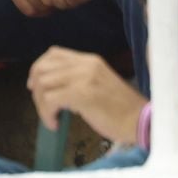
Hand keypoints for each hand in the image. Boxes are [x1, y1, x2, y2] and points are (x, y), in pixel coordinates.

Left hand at [26, 46, 144, 143]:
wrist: (142, 122)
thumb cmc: (122, 109)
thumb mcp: (98, 83)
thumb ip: (78, 78)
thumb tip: (52, 87)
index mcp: (89, 60)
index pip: (54, 53)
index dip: (39, 68)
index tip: (35, 85)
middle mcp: (85, 64)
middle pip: (43, 68)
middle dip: (36, 89)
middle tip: (42, 105)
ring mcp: (83, 78)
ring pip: (43, 84)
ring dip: (41, 104)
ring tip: (51, 118)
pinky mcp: (82, 94)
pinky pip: (50, 100)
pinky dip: (46, 113)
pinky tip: (55, 124)